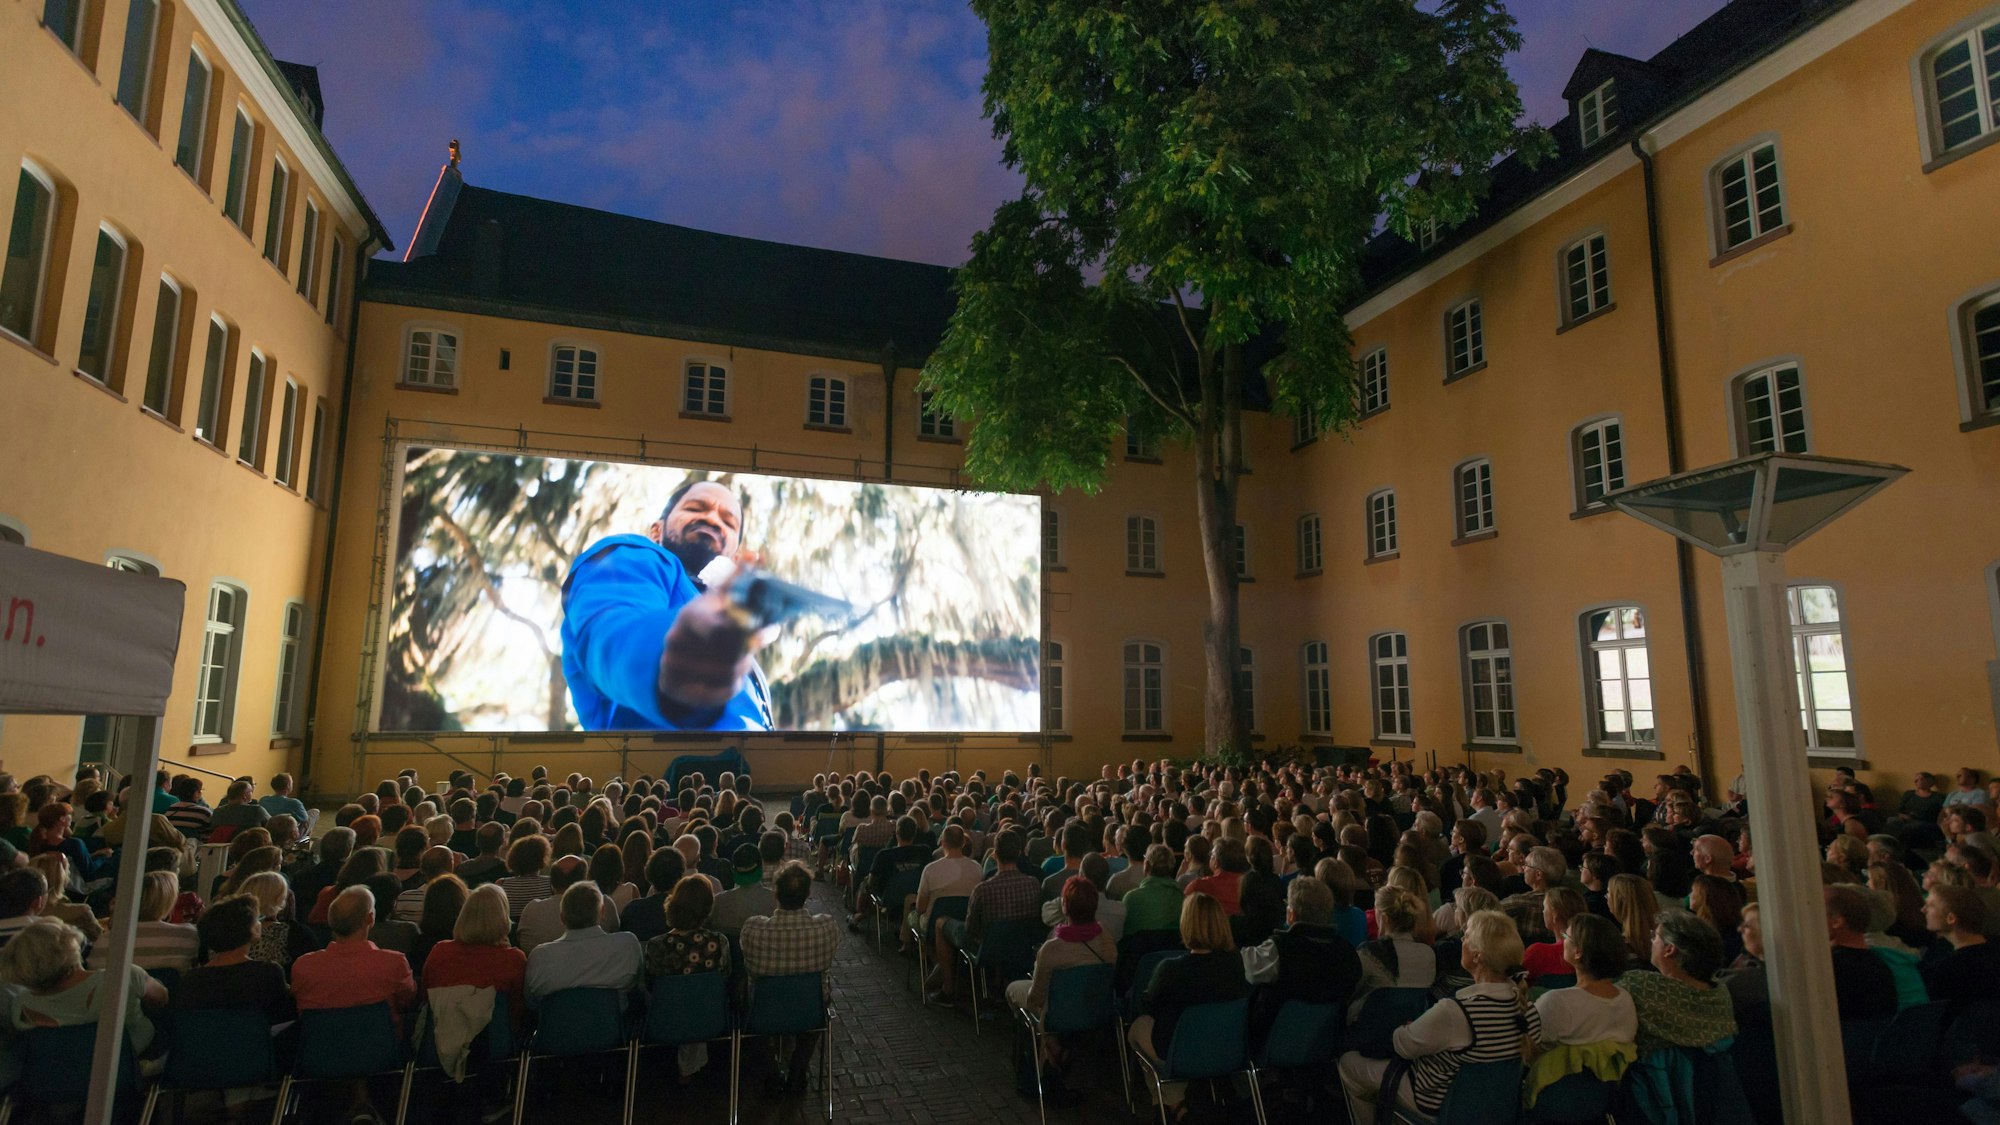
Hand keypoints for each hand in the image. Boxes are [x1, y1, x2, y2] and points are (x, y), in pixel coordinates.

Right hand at [657, 583, 758, 713]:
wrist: (675, 650)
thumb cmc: (707, 620)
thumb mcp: (718, 599)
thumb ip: (738, 581)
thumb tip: (755, 556)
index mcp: (689, 615)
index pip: (720, 630)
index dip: (748, 633)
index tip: (765, 630)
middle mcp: (675, 640)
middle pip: (730, 654)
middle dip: (748, 650)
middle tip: (753, 644)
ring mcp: (672, 666)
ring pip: (728, 674)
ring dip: (742, 667)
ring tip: (740, 658)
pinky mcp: (675, 688)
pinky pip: (720, 693)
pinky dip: (732, 685)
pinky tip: (731, 675)